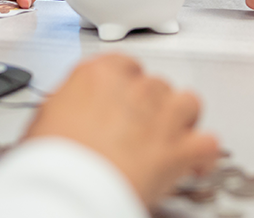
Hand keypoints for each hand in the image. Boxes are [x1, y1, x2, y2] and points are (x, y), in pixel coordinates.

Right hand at [24, 55, 219, 206]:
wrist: (66, 189)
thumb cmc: (51, 160)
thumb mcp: (46, 118)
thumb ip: (70, 102)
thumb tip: (73, 109)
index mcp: (100, 73)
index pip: (126, 64)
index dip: (127, 86)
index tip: (125, 100)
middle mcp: (135, 87)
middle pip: (157, 85)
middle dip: (152, 106)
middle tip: (141, 130)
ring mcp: (161, 114)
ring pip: (188, 103)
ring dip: (183, 120)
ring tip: (172, 139)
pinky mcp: (180, 148)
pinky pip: (207, 142)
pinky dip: (204, 156)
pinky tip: (196, 165)